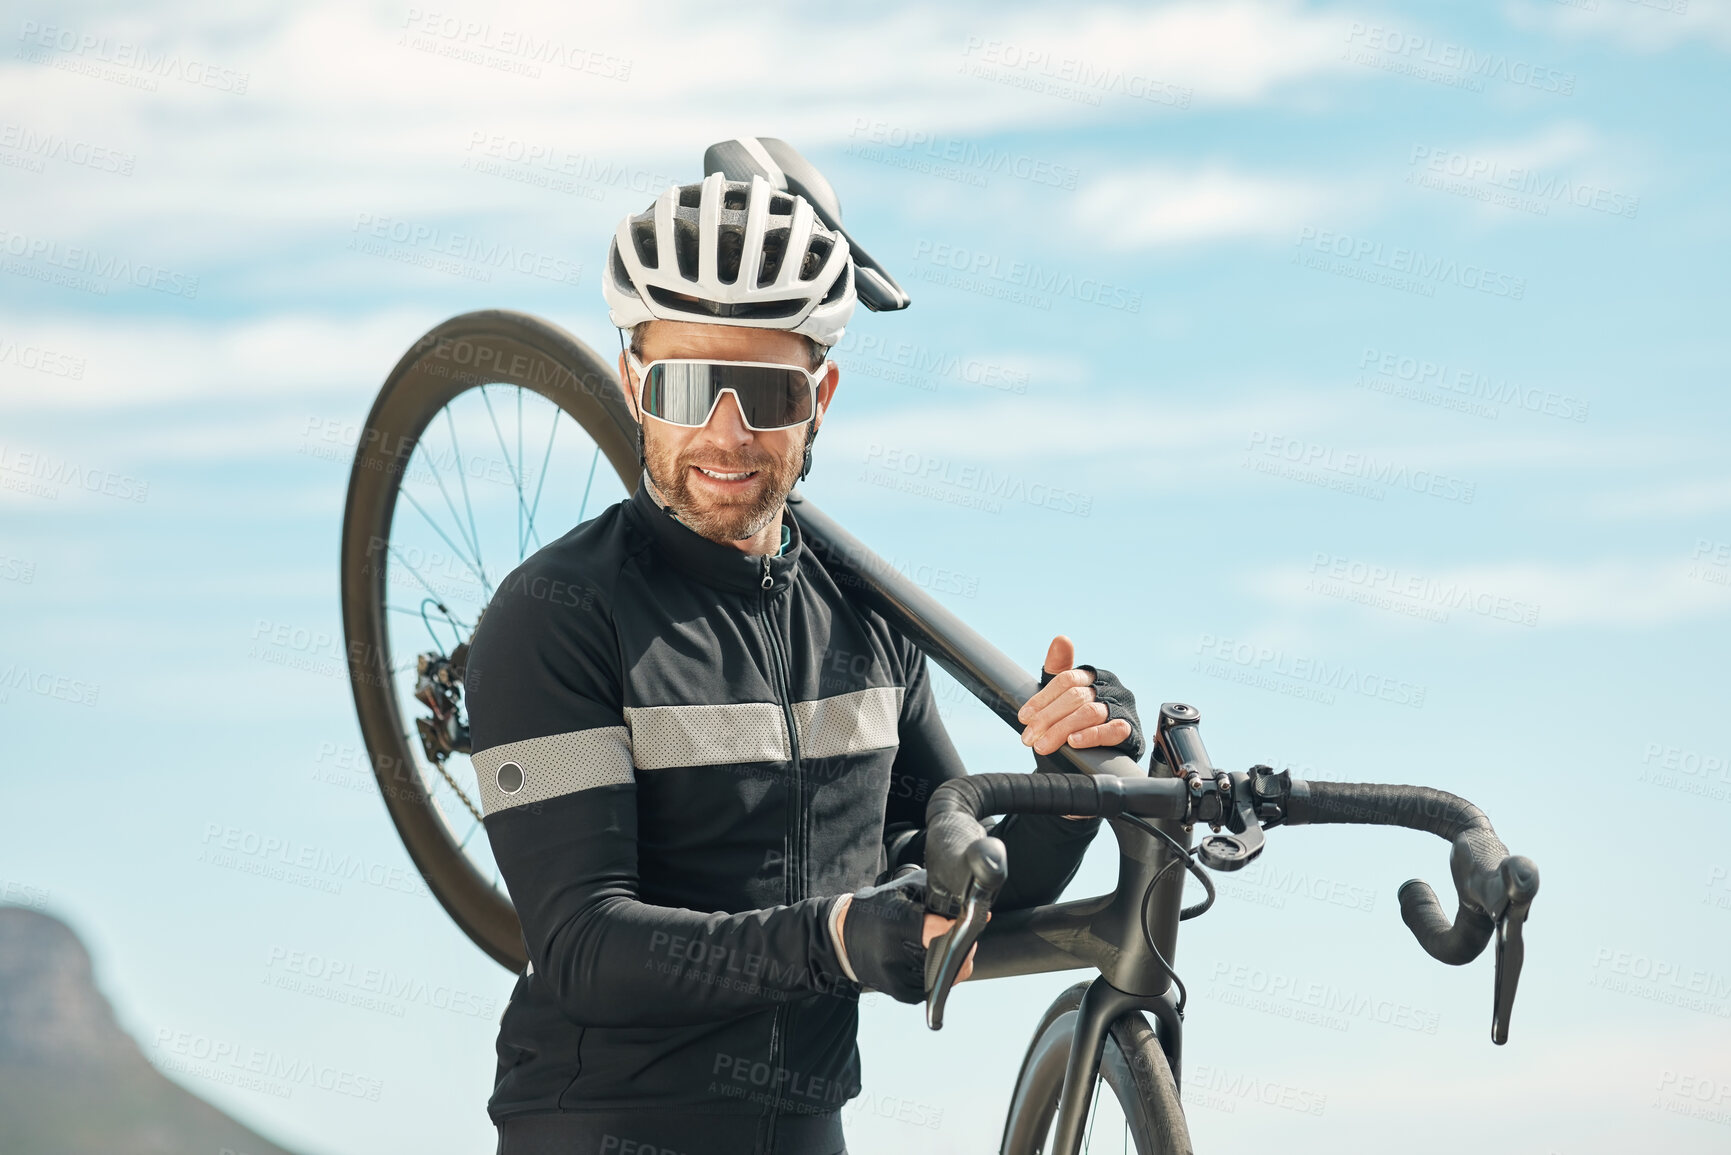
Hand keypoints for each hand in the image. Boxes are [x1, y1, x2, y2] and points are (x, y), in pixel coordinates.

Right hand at [834, 887, 977, 999]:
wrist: (842, 937)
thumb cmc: (875, 909)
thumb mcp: (903, 891)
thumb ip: (935, 895)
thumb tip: (967, 902)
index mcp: (899, 923)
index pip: (945, 931)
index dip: (964, 926)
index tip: (978, 919)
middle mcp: (897, 953)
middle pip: (950, 956)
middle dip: (962, 945)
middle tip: (963, 935)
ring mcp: (898, 977)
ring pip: (946, 974)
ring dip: (951, 961)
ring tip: (941, 945)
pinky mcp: (900, 993)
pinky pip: (933, 986)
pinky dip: (937, 974)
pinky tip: (928, 960)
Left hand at [1018, 636, 1131, 754]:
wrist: (1104, 755)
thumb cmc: (1082, 720)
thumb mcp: (1066, 695)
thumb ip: (1058, 669)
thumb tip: (1061, 639)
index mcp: (1094, 675)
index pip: (1066, 680)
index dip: (1042, 698)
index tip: (1024, 717)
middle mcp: (1110, 687)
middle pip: (1075, 697)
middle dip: (1047, 718)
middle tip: (1028, 737)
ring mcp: (1122, 707)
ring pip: (1090, 713)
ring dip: (1062, 730)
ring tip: (1043, 744)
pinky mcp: (1132, 729)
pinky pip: (1113, 730)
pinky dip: (1092, 735)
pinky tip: (1073, 742)